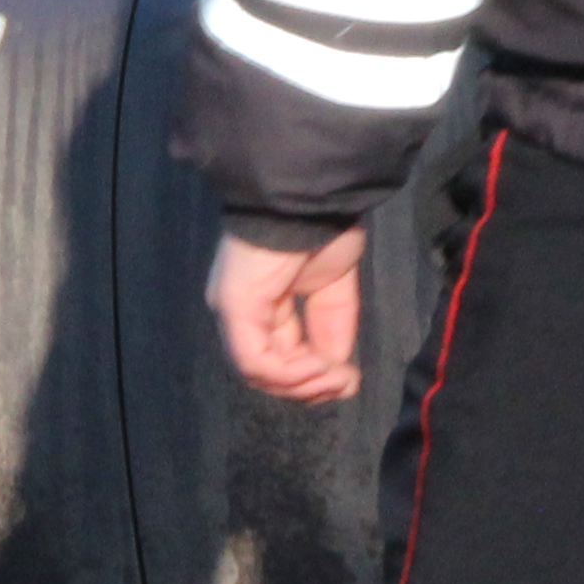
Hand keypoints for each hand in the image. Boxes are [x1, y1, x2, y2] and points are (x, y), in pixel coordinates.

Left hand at [213, 224, 369, 403]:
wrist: (312, 196)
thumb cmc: (322, 228)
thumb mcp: (335, 287)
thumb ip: (332, 329)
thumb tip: (340, 376)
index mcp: (263, 302)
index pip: (279, 357)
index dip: (313, 377)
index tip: (349, 379)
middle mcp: (242, 311)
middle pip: (268, 372)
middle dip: (309, 386)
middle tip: (344, 384)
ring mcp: (234, 310)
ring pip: (259, 373)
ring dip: (303, 384)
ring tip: (335, 376)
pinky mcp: (236, 307)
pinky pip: (256, 359)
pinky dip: (290, 373)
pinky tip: (319, 366)